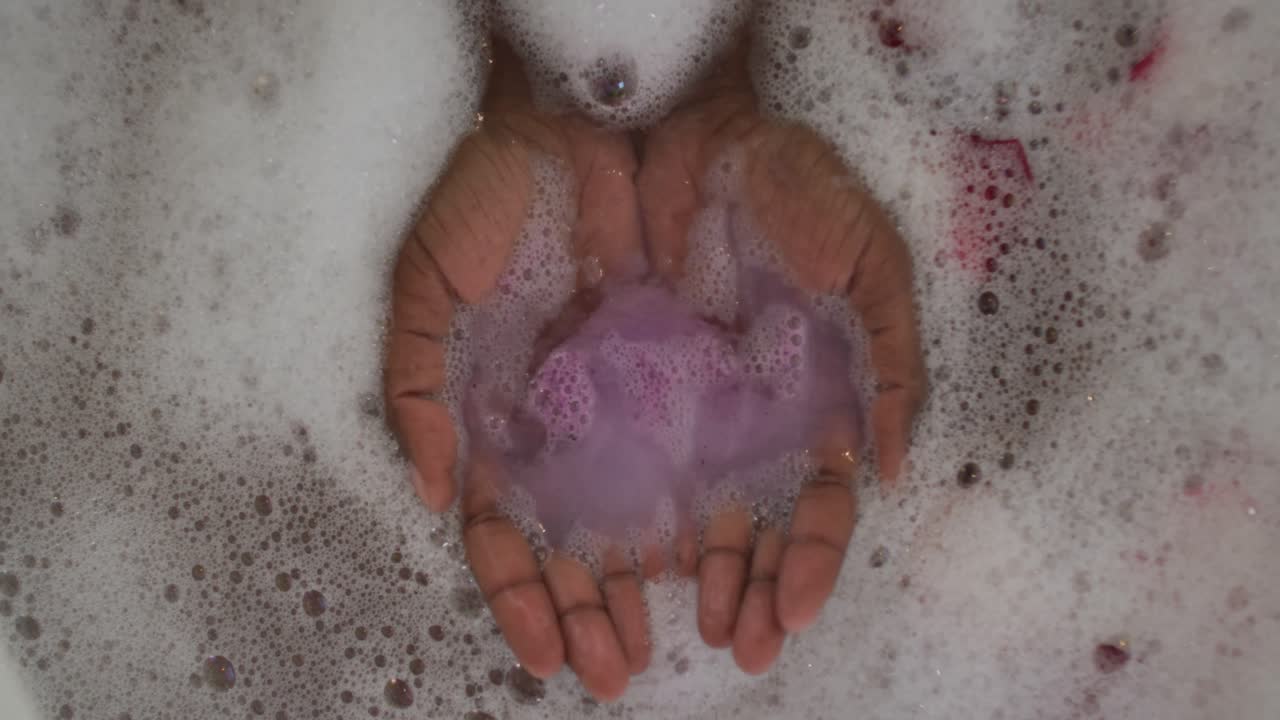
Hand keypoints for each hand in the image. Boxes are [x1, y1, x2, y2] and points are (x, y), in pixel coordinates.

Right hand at [383, 38, 649, 699]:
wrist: (574, 128)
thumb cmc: (488, 204)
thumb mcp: (428, 289)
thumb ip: (421, 393)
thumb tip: (438, 496)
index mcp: (496, 422)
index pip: (505, 534)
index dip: (523, 599)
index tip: (548, 656)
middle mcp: (563, 428)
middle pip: (578, 544)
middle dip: (593, 612)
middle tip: (615, 673)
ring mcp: (623, 405)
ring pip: (643, 514)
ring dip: (656, 582)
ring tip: (684, 638)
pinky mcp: (683, 372)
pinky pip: (699, 454)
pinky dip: (709, 511)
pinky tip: (715, 559)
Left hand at [636, 35, 925, 672]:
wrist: (696, 129)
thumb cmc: (793, 191)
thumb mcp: (869, 266)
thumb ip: (893, 365)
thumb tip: (893, 471)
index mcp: (810, 406)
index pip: (815, 508)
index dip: (808, 564)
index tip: (790, 613)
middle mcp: (744, 422)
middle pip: (748, 531)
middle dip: (746, 593)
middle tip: (734, 647)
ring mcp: (679, 409)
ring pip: (678, 518)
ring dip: (681, 581)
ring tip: (672, 636)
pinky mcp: (611, 386)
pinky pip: (608, 468)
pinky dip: (609, 524)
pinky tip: (607, 572)